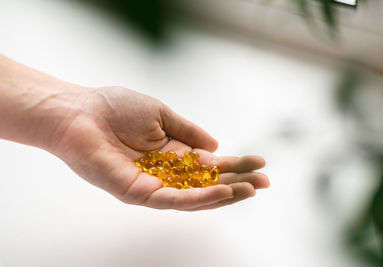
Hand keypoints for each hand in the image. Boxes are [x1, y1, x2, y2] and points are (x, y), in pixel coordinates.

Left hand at [48, 86, 269, 210]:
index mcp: (172, 153)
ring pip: (195, 197)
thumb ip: (189, 131)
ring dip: (224, 195)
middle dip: (237, 183)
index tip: (260, 162)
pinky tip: (222, 193)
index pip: (210, 164)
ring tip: (249, 190)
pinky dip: (199, 198)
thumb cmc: (115, 108)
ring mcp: (153, 185)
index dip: (235, 164)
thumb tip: (216, 147)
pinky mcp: (138, 193)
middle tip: (264, 182)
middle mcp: (166, 172)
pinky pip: (173, 200)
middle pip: (207, 184)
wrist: (80, 112)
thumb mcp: (161, 114)